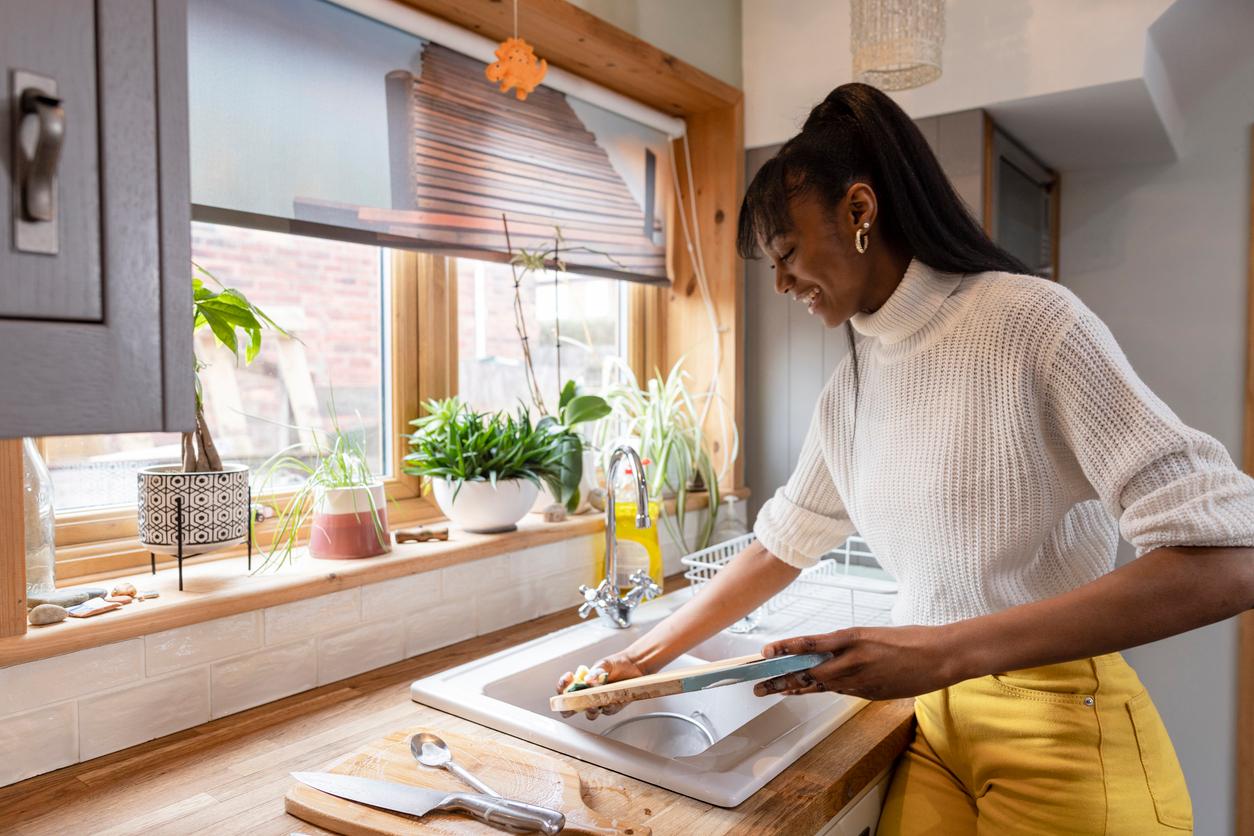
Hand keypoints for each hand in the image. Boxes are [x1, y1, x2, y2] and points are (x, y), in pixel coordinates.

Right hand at [555, 651, 645, 719]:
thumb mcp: (605, 664)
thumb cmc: (617, 663)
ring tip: (593, 705)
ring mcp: (600, 701)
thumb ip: (596, 671)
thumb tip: (588, 680)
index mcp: (582, 683)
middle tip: (572, 704)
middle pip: (572, 707)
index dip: (562, 686)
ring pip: (590, 713)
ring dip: (590, 711)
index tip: (568, 678)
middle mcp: (589, 695)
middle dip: (568, 708)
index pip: (565, 688)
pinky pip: (608, 711)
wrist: (636, 666)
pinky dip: (608, 708)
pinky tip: (611, 702)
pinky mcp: (613, 706)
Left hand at [753, 625, 960, 700]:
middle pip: (809, 671)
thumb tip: (824, 651)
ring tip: (773, 690)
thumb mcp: (872, 634)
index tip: (766, 651)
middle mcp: (853, 659)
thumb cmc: (909, 639)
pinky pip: (839, 691)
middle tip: (758, 683)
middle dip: (781, 678)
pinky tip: (803, 691)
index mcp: (853, 637)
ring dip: (795, 687)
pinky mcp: (869, 693)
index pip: (811, 644)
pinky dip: (819, 690)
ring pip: (820, 685)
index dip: (786, 649)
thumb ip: (846, 644)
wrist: (939, 657)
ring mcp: (861, 679)